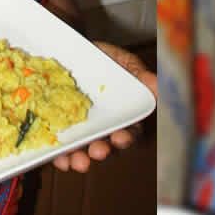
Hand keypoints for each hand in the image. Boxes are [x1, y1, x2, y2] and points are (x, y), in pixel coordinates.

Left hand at [52, 41, 156, 172]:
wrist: (72, 52)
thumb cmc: (103, 60)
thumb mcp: (124, 63)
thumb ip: (140, 76)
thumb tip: (157, 86)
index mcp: (122, 116)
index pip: (128, 131)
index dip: (125, 137)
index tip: (120, 138)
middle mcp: (102, 128)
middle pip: (105, 145)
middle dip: (101, 150)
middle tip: (97, 151)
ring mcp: (79, 130)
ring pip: (81, 150)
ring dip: (79, 159)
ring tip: (74, 161)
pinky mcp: (58, 128)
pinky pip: (59, 147)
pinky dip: (58, 156)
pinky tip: (57, 158)